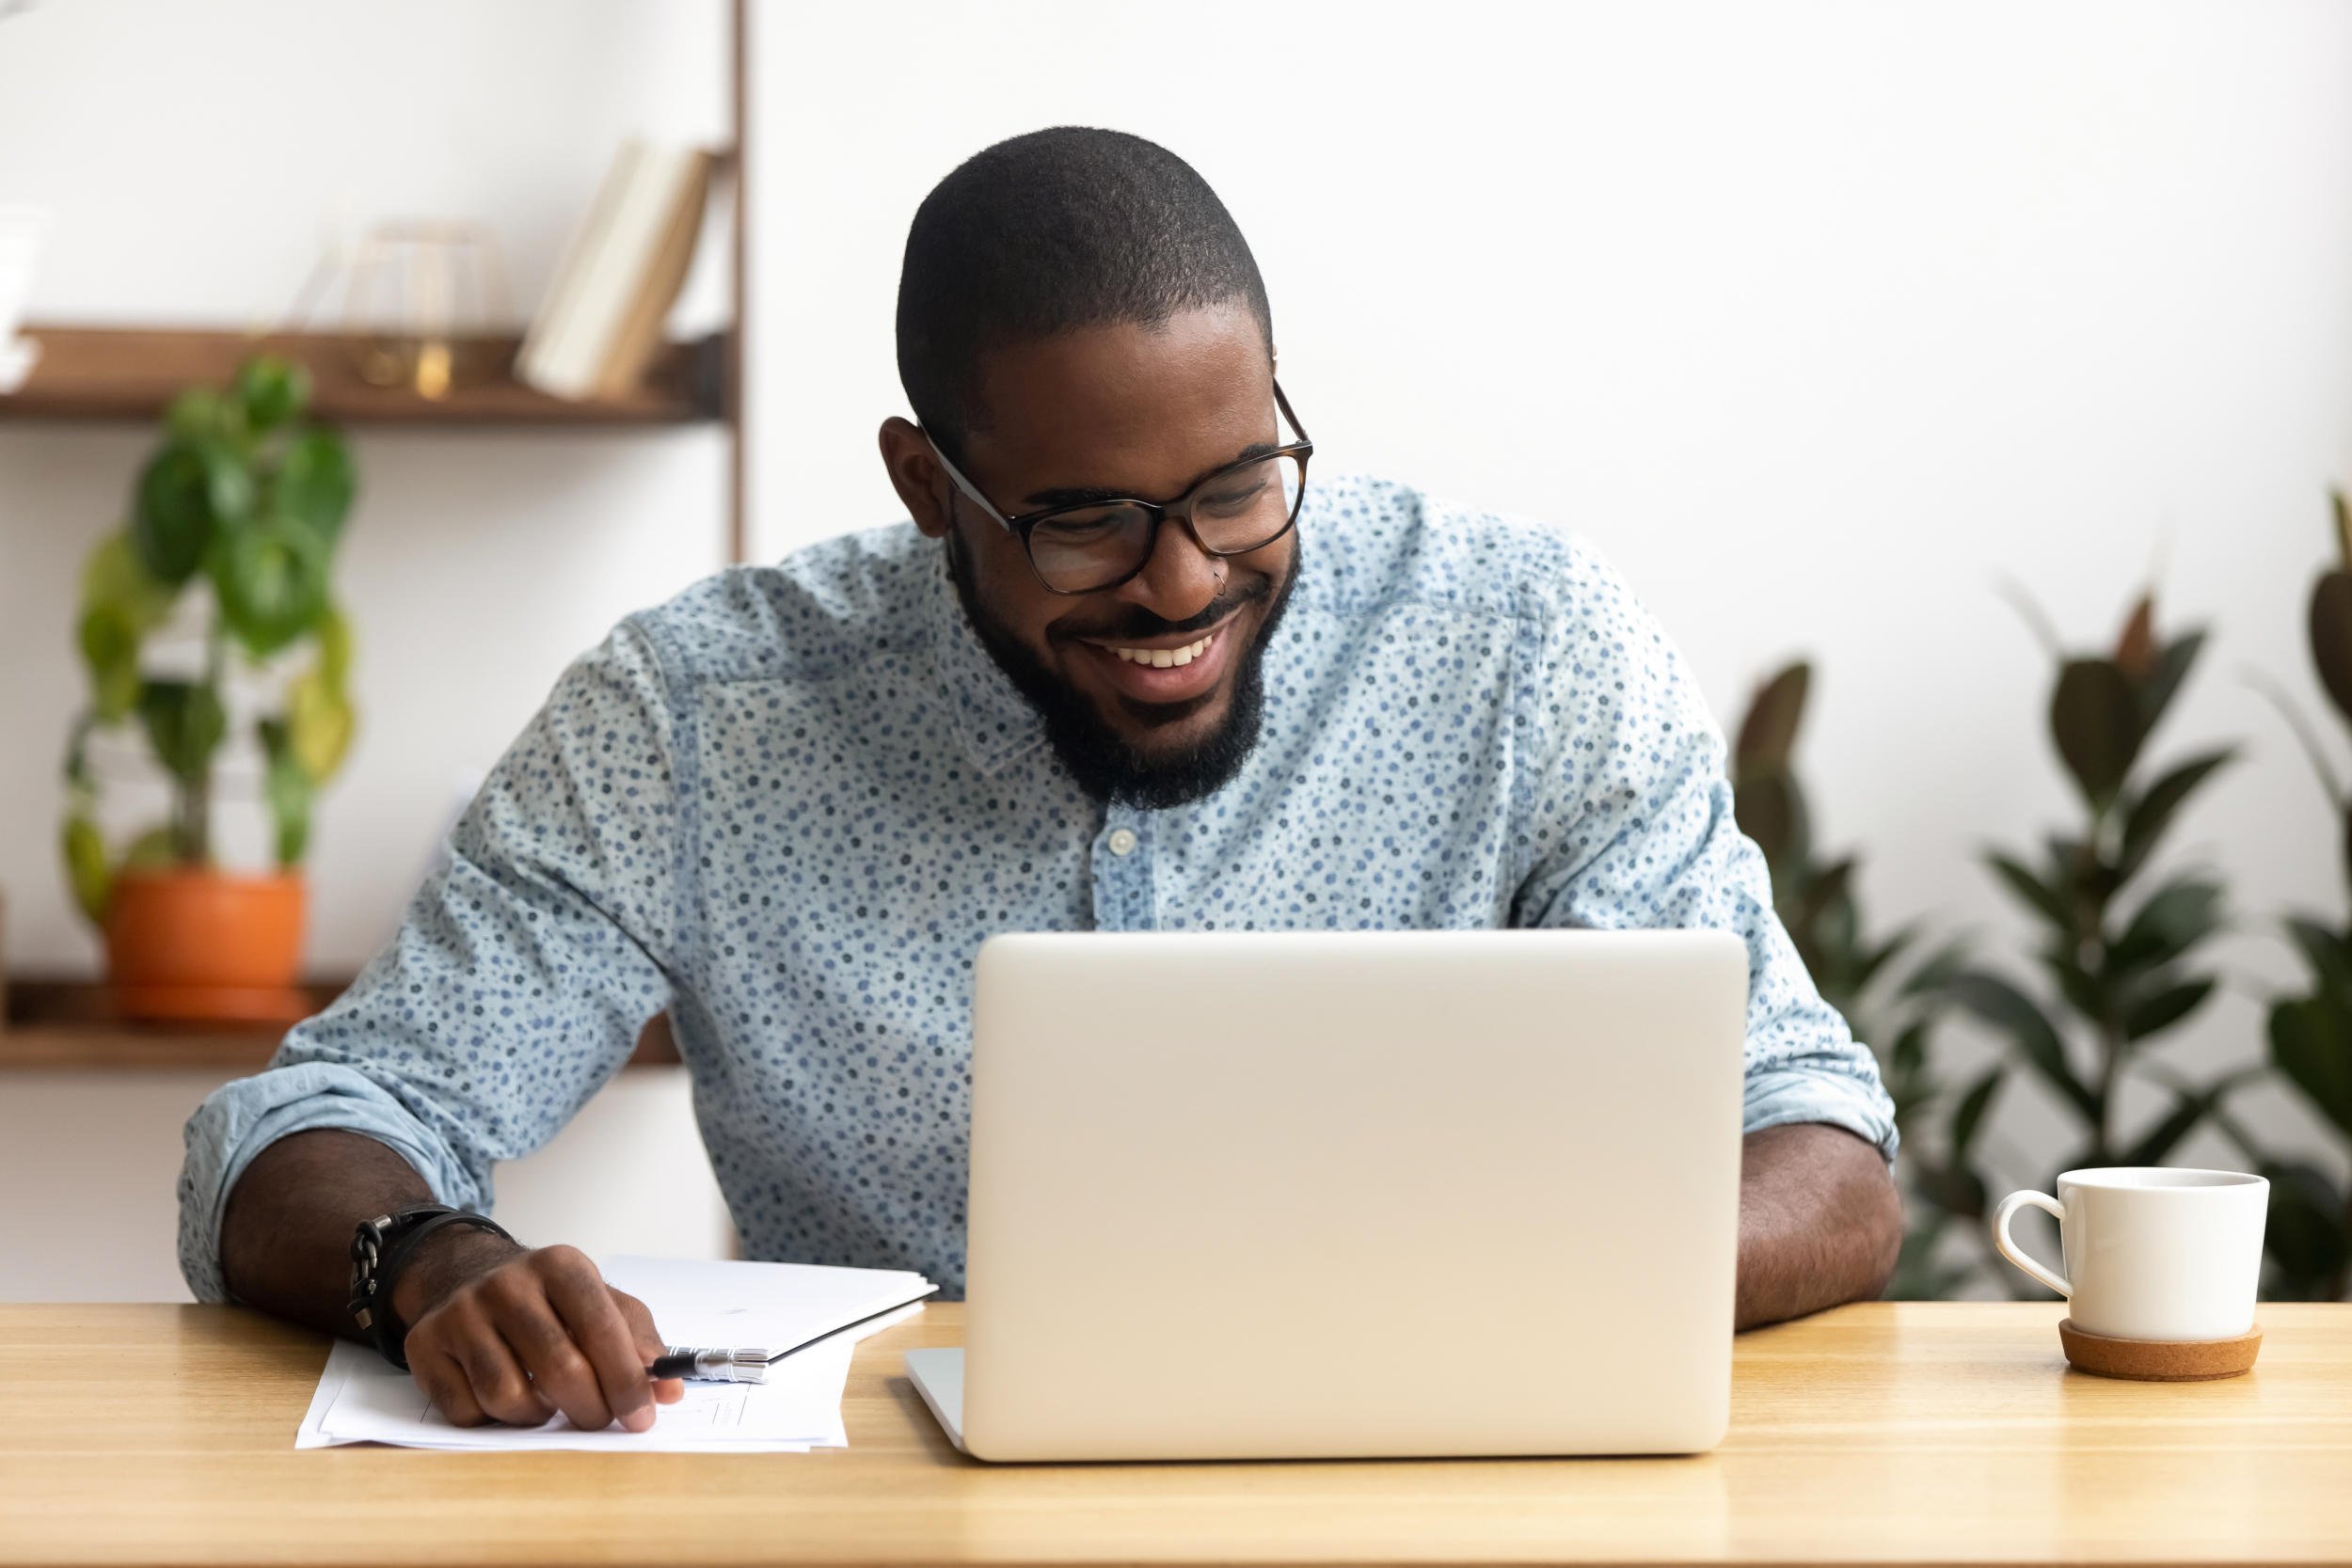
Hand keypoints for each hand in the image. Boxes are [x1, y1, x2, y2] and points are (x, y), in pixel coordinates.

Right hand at [395, 1237, 685, 1430]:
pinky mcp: (424, 1344)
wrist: (464, 1275)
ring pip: (508, 1396)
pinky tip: (506, 1399)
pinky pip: (466, 1410)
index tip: (643, 1417)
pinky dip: (493, 1420)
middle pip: (559, 1368)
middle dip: (590, 1408)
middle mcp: (507, 1284)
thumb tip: (669, 1390)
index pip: (602, 1328)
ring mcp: (461, 1313)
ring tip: (549, 1404)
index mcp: (561, 1266)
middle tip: (600, 1421)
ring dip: (538, 1416)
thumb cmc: (546, 1300)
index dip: (627, 1380)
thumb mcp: (599, 1302)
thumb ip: (638, 1342)